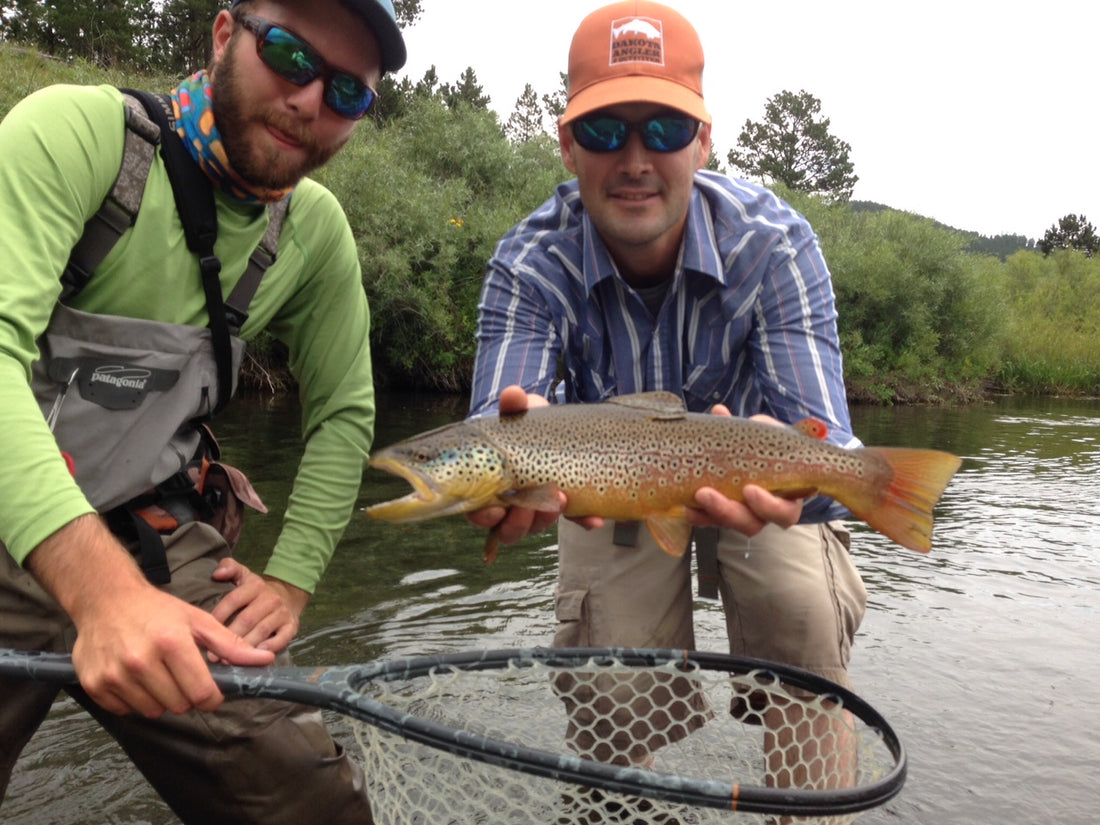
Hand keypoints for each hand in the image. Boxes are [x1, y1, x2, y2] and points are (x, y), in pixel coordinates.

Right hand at [27, 515, 274, 718]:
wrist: (106, 598)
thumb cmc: (158, 609)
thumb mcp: (197, 620)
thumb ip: (231, 645)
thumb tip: (265, 660)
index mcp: (171, 642)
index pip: (201, 693)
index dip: (211, 697)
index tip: (210, 691)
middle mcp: (140, 660)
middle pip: (178, 706)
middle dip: (186, 695)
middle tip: (179, 675)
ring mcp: (114, 674)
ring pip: (152, 712)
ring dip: (161, 699)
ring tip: (157, 673)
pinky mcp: (94, 685)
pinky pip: (126, 710)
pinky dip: (134, 700)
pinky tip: (135, 677)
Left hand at [210, 559, 308, 655]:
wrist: (289, 595)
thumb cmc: (257, 590)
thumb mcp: (244, 574)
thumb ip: (229, 568)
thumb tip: (216, 574)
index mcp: (255, 586)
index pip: (233, 600)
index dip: (219, 615)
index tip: (204, 630)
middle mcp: (270, 599)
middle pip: (246, 619)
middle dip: (228, 637)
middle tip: (212, 654)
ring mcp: (282, 613)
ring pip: (261, 631)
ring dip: (244, 647)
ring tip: (228, 659)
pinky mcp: (292, 626)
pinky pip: (282, 638)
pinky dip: (269, 648)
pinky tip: (255, 656)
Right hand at [464, 386, 580, 542]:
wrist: (554, 428)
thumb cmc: (526, 423)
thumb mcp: (521, 413)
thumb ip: (515, 406)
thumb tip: (513, 394)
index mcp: (489, 487)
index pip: (480, 513)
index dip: (484, 516)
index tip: (495, 509)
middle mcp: (511, 505)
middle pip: (508, 529)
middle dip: (517, 523)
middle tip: (527, 508)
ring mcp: (538, 509)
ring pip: (537, 526)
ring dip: (546, 519)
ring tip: (559, 501)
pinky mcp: (565, 507)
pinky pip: (574, 520)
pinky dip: (584, 520)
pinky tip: (594, 519)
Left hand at [685, 405, 803, 534]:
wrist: (753, 451)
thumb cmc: (767, 445)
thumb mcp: (763, 433)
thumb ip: (749, 427)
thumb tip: (719, 412)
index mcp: (786, 497)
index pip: (784, 512)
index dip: (769, 506)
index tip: (750, 490)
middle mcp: (763, 513)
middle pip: (750, 524)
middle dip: (727, 511)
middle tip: (705, 493)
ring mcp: (742, 515)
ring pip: (728, 524)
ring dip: (708, 512)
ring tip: (693, 495)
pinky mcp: (722, 515)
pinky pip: (709, 520)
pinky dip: (696, 514)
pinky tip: (683, 505)